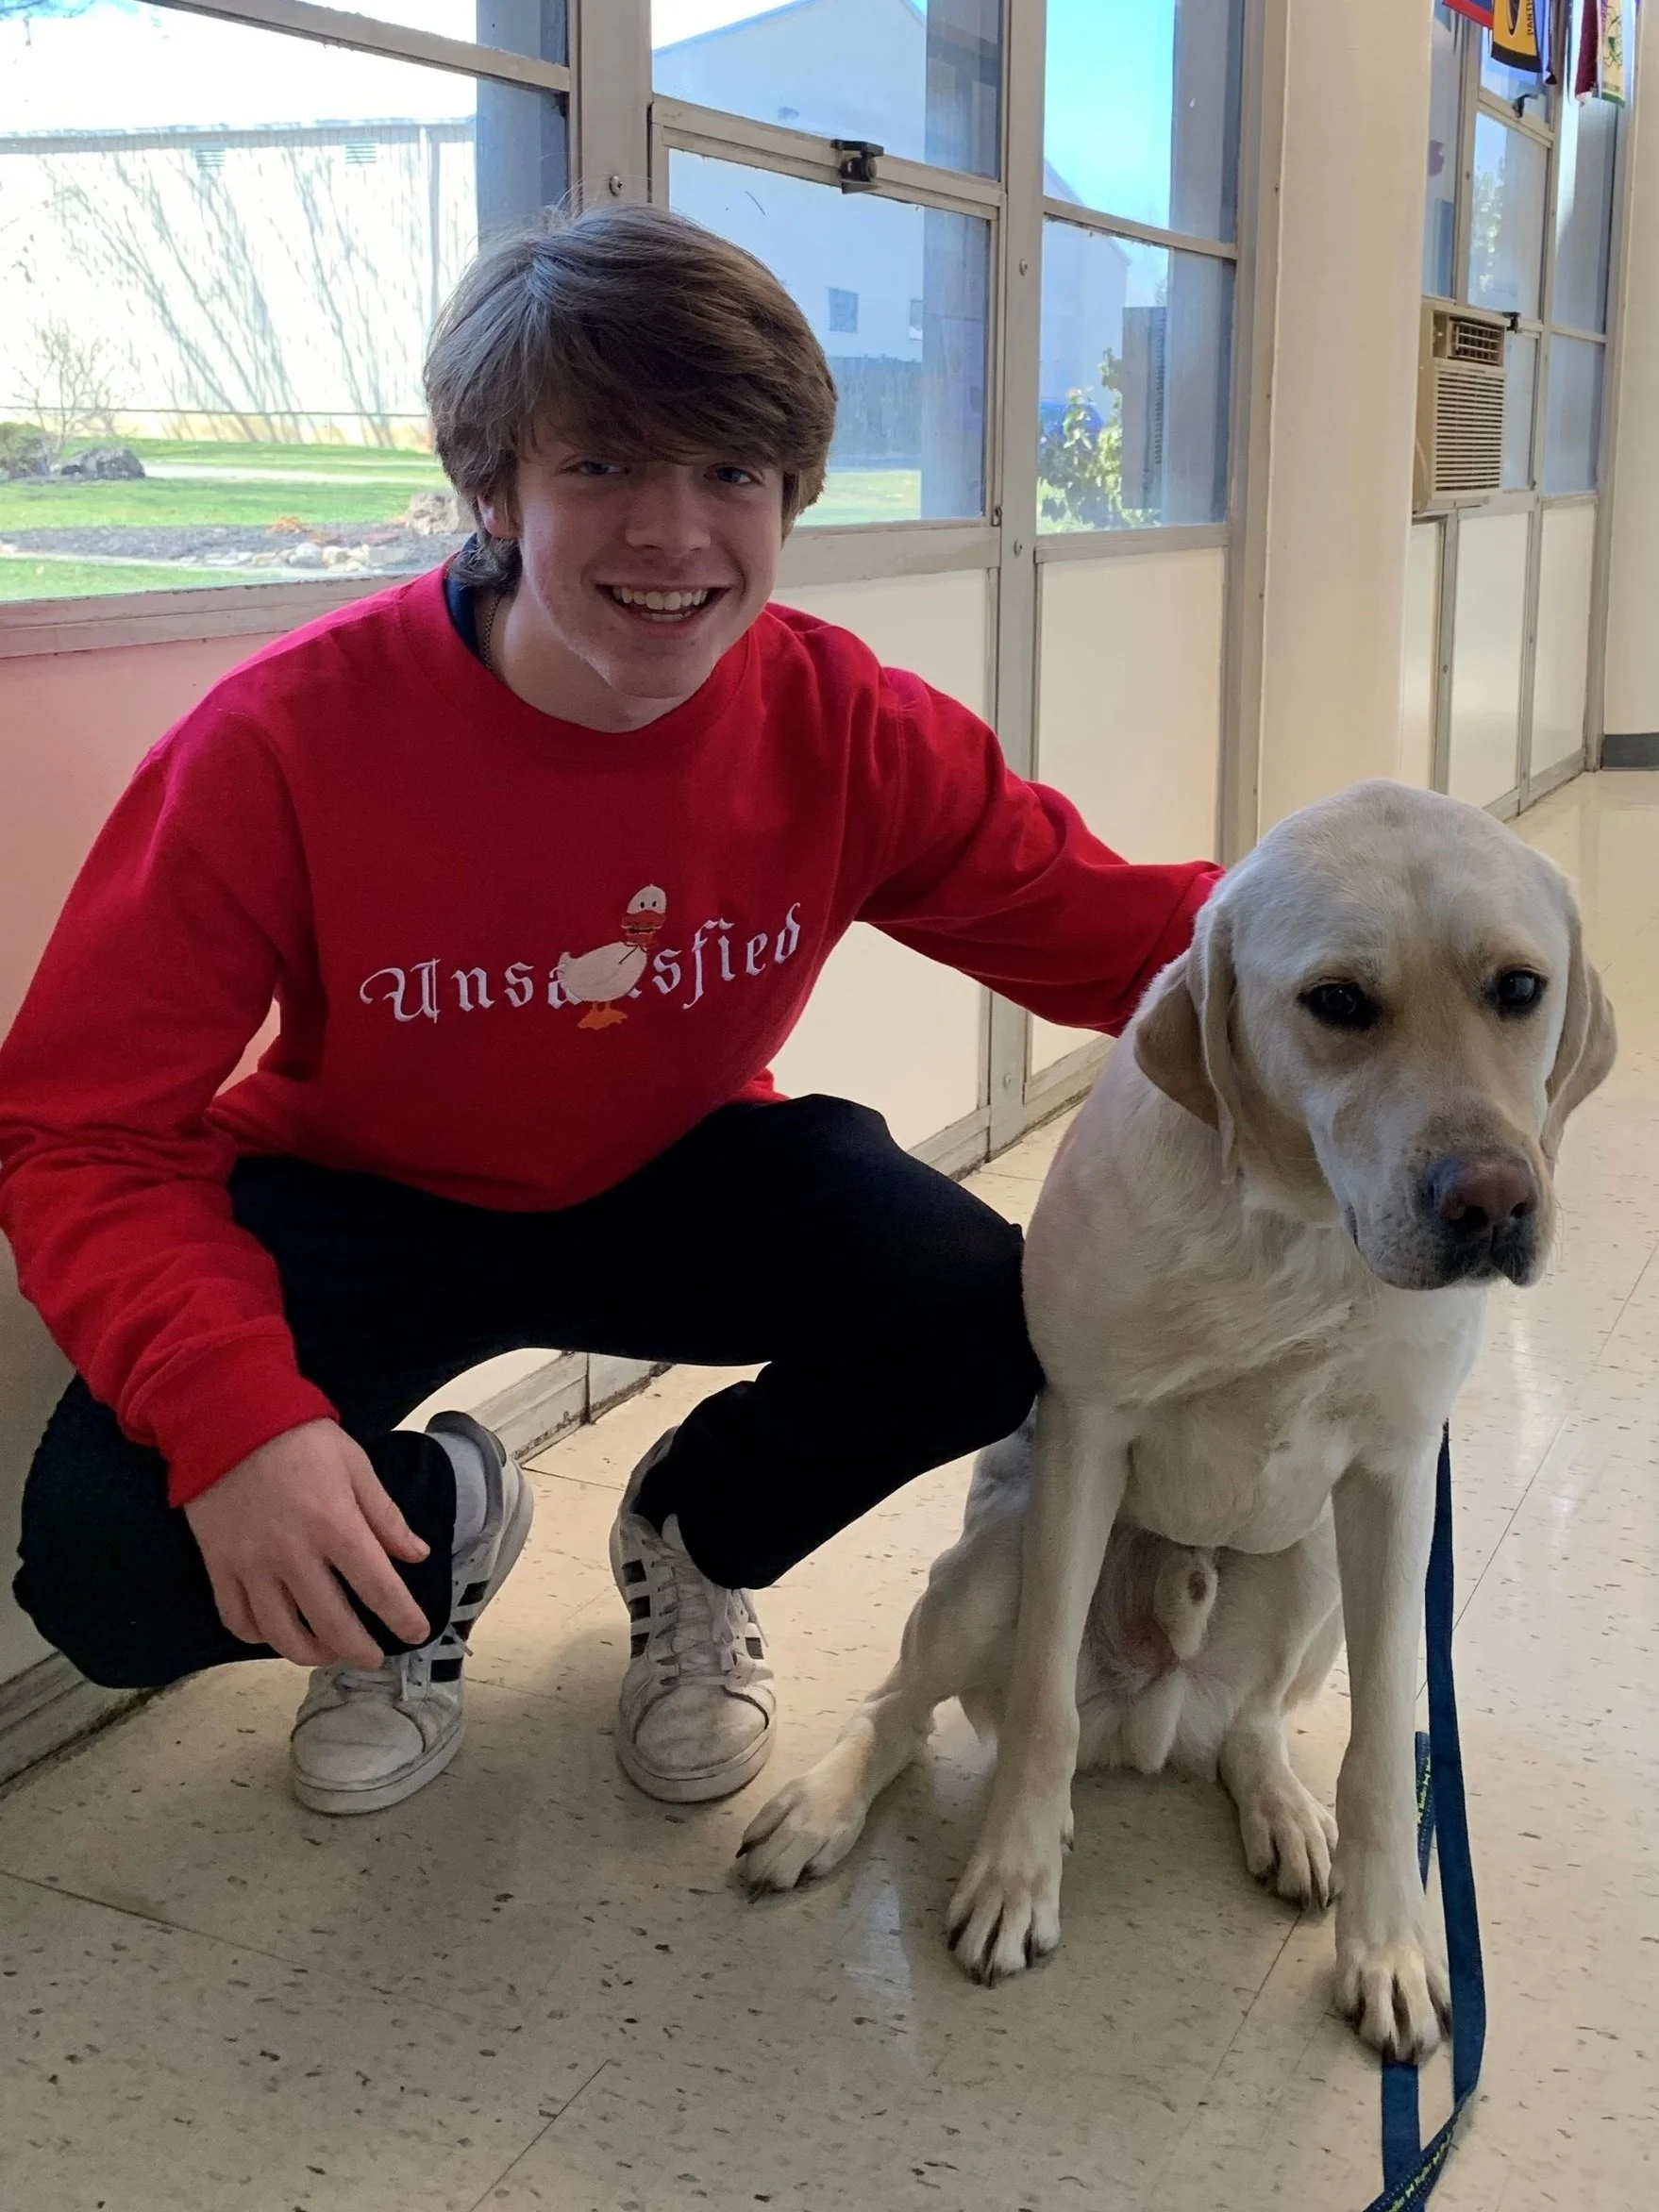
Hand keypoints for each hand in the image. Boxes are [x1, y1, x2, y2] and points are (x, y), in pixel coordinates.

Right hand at [184, 1419, 431, 1667]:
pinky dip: (260, 1637)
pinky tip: (277, 1634)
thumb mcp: (355, 1465)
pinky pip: (238, 1620)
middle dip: (359, 1650)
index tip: (416, 1633)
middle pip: (332, 1624)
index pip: (378, 1587)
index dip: (402, 1617)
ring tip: (328, 1653)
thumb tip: (417, 1555)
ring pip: (283, 1634)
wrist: (227, 1419)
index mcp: (336, 1525)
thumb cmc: (299, 1438)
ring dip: (312, 1653)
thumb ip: (385, 1515)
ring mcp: (252, 1566)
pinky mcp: (219, 1567)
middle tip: (373, 1659)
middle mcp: (294, 1555)